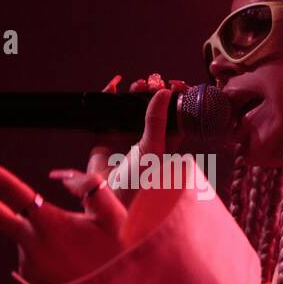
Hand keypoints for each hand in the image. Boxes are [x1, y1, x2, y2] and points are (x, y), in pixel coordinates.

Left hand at [0, 140, 126, 283]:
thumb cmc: (121, 258)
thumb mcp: (114, 215)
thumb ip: (88, 185)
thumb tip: (56, 176)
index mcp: (50, 224)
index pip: (10, 190)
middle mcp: (31, 245)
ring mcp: (28, 264)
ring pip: (25, 232)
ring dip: (40, 231)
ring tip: (83, 252)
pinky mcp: (31, 279)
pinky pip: (34, 252)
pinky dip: (48, 248)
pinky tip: (74, 263)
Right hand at [87, 77, 179, 207]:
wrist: (111, 201)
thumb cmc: (141, 184)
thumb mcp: (153, 149)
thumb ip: (157, 120)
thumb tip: (164, 93)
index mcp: (166, 143)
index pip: (175, 115)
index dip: (176, 98)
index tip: (176, 84)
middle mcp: (147, 139)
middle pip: (152, 107)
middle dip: (153, 92)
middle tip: (153, 82)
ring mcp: (126, 137)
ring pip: (130, 107)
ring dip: (134, 93)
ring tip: (137, 86)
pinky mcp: (105, 137)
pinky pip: (107, 112)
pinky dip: (108, 97)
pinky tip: (113, 86)